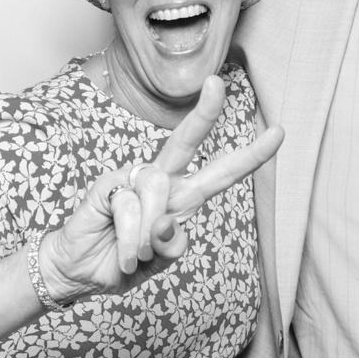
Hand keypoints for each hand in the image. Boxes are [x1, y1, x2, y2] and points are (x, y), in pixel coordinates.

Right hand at [39, 76, 283, 301]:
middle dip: (204, 113)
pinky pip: (130, 206)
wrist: (79, 273)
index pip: (222, 173)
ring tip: (137, 256)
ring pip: (157, 190)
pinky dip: (129, 238)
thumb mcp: (158, 263)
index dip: (250, 155)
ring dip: (149, 235)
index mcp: (183, 198)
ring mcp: (133, 180)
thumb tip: (169, 223)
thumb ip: (171, 247)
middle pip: (186, 142)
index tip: (278, 132)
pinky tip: (120, 250)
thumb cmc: (124, 262)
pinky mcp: (108, 185)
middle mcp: (162, 182)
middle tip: (218, 84)